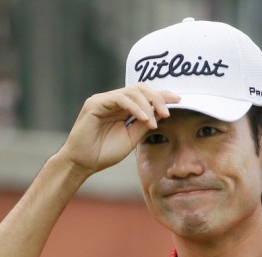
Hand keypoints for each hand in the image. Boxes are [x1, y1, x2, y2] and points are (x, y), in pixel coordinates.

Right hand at [59, 84, 178, 174]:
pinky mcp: (95, 103)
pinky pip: (120, 98)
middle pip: (140, 89)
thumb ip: (145, 124)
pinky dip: (134, 107)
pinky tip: (144, 118)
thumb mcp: (132, 138)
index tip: (178, 100)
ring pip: (131, 91)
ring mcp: (103, 100)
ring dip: (147, 105)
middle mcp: (113, 101)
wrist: (83, 163)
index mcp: (122, 108)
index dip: (161, 95)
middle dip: (157, 98)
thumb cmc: (104, 153)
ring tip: (154, 121)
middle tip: (168, 112)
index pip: (144, 95)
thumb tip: (163, 113)